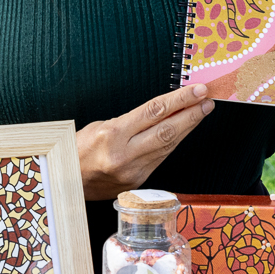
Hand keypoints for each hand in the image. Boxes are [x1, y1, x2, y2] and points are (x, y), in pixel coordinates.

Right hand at [77, 84, 214, 199]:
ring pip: (169, 145)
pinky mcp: (139, 182)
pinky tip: (184, 130)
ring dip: (188, 127)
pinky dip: (175, 142)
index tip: (196, 90)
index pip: (154, 112)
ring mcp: (134, 171)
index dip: (179, 99)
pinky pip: (161, 158)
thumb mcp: (99, 126)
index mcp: (112, 135)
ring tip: (202, 111)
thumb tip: (163, 110)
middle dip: (191, 112)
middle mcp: (125, 154)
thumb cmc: (79, 150)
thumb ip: (131, 120)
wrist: (67, 183)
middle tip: (207, 99)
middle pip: (167, 130)